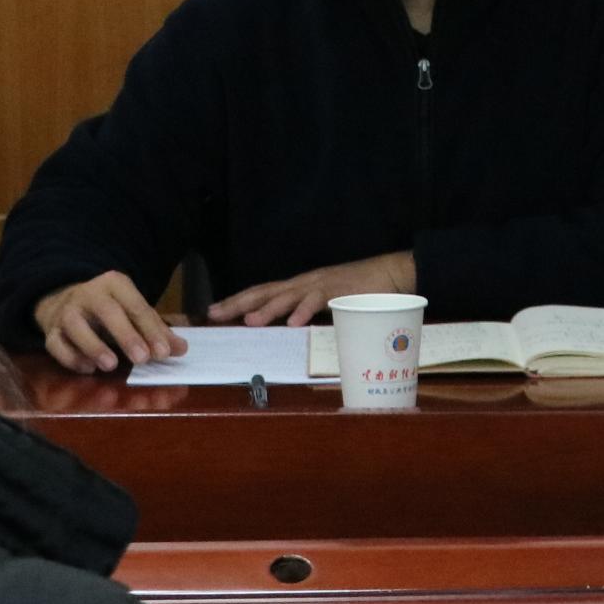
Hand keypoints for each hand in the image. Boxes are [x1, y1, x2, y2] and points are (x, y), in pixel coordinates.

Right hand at [34, 271, 183, 373]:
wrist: (65, 301)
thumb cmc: (109, 310)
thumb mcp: (133, 312)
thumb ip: (156, 330)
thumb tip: (181, 349)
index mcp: (115, 284)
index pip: (136, 306)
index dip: (151, 330)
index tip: (164, 353)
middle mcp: (89, 294)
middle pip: (108, 312)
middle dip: (126, 335)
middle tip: (143, 359)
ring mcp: (67, 312)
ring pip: (76, 326)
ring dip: (94, 346)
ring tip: (111, 365)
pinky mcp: (50, 332)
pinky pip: (56, 344)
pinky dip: (70, 358)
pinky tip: (88, 369)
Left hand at [208, 251, 415, 325]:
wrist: (390, 273)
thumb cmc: (358, 291)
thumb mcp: (325, 303)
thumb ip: (307, 312)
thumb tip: (287, 330)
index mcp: (299, 286)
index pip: (262, 292)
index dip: (237, 300)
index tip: (213, 311)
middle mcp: (304, 282)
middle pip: (265, 291)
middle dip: (239, 302)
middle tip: (214, 313)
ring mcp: (320, 284)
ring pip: (288, 295)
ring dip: (268, 308)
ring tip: (249, 321)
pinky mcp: (339, 289)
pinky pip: (319, 301)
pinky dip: (305, 311)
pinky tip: (294, 323)